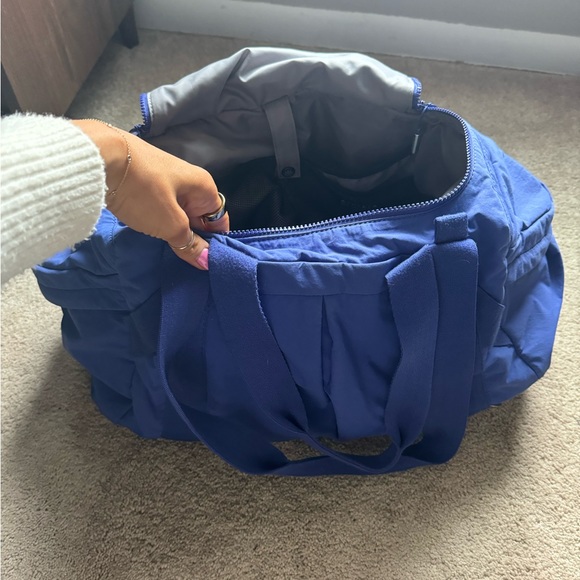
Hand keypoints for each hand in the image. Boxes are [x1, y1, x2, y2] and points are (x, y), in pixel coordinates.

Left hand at [72, 119, 228, 269]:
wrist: (98, 156)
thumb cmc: (143, 190)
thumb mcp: (170, 223)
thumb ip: (189, 243)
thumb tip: (207, 261)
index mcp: (204, 186)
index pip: (219, 220)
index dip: (214, 243)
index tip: (204, 263)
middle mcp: (189, 181)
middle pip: (198, 218)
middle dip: (191, 239)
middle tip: (183, 264)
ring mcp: (166, 181)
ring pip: (177, 213)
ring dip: (172, 232)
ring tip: (165, 252)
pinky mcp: (145, 182)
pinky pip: (159, 207)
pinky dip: (155, 221)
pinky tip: (147, 234)